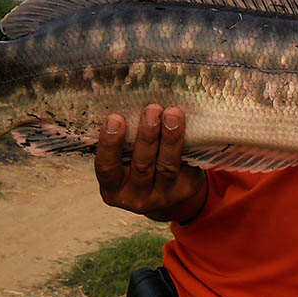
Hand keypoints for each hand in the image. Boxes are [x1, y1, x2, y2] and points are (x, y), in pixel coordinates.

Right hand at [94, 105, 206, 221]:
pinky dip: (187, 144)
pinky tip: (190, 126)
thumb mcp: (124, 158)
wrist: (168, 188)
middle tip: (152, 110)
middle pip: (142, 166)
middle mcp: (136, 197)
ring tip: (173, 113)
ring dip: (171, 138)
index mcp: (113, 188)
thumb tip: (127, 100)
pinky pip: (187, 166)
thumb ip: (124, 140)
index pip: (107, 167)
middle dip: (147, 136)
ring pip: (167, 166)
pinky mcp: (185, 189)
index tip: (115, 118)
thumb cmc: (139, 163)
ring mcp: (162, 196)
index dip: (110, 144)